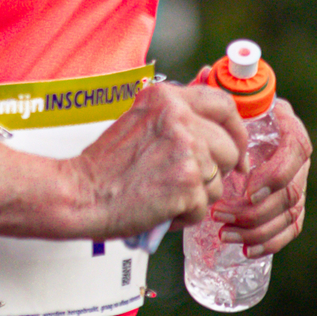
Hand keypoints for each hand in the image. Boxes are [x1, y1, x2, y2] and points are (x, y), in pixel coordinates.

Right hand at [63, 79, 246, 240]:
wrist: (80, 193)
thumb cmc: (104, 167)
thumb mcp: (140, 123)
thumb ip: (174, 120)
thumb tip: (213, 127)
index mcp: (166, 99)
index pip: (223, 104)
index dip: (236, 129)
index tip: (235, 148)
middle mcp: (179, 118)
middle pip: (229, 147)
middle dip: (216, 171)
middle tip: (190, 184)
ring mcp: (186, 150)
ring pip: (218, 182)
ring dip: (195, 197)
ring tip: (163, 196)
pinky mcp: (187, 183)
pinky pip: (203, 207)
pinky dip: (183, 216)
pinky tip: (158, 210)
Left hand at [214, 96, 312, 254]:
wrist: (222, 143)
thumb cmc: (216, 121)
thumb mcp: (213, 104)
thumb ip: (210, 91)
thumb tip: (204, 72)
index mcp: (285, 127)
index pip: (297, 149)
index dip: (276, 172)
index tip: (248, 187)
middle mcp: (297, 157)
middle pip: (291, 190)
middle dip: (256, 209)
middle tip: (221, 215)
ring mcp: (297, 183)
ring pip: (290, 214)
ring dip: (257, 229)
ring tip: (225, 233)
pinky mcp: (290, 207)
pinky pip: (290, 230)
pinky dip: (270, 244)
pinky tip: (245, 251)